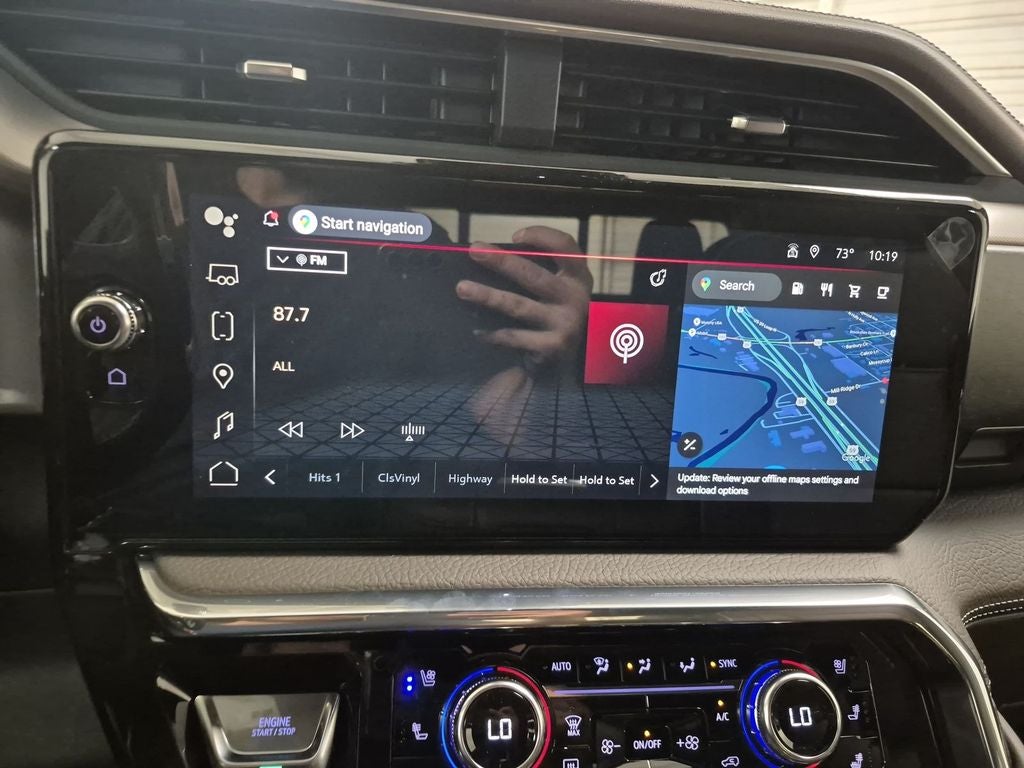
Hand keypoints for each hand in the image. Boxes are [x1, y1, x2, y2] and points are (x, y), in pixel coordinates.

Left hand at [455, 226, 592, 367]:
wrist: (567, 359)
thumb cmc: (554, 313)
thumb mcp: (558, 288)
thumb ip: (538, 270)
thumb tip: (493, 254)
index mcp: (578, 276)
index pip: (565, 246)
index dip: (541, 236)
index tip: (515, 236)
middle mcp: (575, 298)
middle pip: (533, 274)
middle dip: (501, 261)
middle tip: (474, 251)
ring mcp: (565, 323)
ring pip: (518, 305)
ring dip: (487, 296)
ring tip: (462, 288)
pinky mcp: (551, 346)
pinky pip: (513, 336)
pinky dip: (492, 333)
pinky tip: (475, 329)